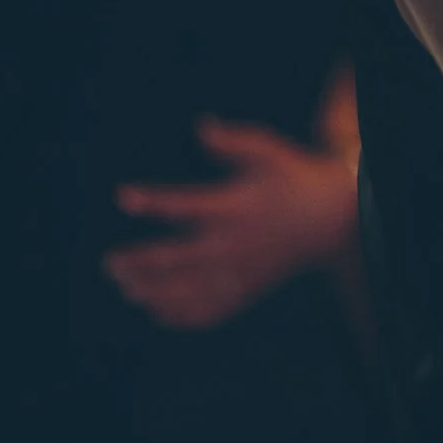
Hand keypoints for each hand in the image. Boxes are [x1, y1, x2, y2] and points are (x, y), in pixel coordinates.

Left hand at [105, 117, 358, 330]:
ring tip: (124, 288)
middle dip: (140, 262)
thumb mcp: (269, 151)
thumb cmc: (294, 178)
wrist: (333, 219)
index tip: (123, 197)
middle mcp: (235, 243)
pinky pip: (211, 312)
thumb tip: (200, 125)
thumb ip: (233, 141)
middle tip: (109, 262)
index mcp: (235, 207)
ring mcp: (241, 271)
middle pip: (177, 259)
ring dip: (152, 291)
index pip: (185, 206)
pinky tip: (156, 313)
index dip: (152, 201)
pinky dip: (181, 317)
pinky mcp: (249, 290)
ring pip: (188, 290)